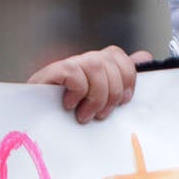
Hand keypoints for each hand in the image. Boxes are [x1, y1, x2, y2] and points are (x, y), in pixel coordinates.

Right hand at [28, 46, 152, 123]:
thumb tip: (144, 57)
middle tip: (102, 114)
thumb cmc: (69, 114)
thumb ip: (121, 79)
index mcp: (98, 67)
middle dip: (112, 92)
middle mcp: (84, 61)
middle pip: (110, 61)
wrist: (34, 121)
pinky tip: (70, 104)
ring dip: (96, 95)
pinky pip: (74, 72)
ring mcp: (68, 65)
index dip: (128, 78)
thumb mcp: (100, 100)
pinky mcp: (53, 71)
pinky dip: (77, 91)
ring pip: (95, 66)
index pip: (120, 57)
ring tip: (86, 114)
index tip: (123, 101)